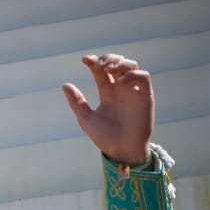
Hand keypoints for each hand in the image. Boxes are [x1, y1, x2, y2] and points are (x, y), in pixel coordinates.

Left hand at [62, 52, 154, 166]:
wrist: (121, 150)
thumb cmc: (105, 137)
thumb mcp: (86, 118)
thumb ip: (77, 102)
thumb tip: (64, 85)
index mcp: (107, 93)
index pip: (102, 71)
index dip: (94, 62)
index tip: (84, 59)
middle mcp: (121, 89)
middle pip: (118, 64)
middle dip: (108, 58)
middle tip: (98, 64)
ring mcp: (133, 91)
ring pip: (132, 65)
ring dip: (120, 62)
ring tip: (108, 68)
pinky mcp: (145, 96)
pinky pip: (143, 77)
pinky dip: (133, 74)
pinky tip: (121, 81)